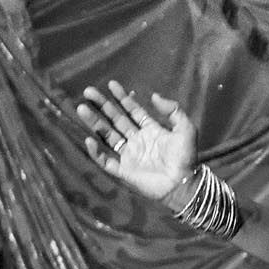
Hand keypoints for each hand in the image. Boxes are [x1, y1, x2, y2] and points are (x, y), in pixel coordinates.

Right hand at [75, 80, 197, 202]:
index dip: (122, 97)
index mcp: (150, 130)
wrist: (183, 184)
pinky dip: (96, 152)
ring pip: (107, 136)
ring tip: (82, 108)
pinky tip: (90, 139)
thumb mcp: (186, 129)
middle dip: (102, 105)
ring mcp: (129, 155)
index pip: (132, 110)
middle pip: (115, 119)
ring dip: (94, 123)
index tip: (111, 84)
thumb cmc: (186, 158)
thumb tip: (153, 95)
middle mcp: (137, 140)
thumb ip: (173, 110)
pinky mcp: (123, 171)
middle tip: (88, 91)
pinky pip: (105, 160)